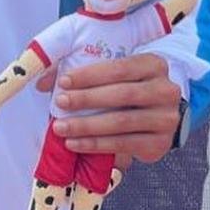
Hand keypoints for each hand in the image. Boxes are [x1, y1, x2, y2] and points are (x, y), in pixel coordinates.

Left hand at [51, 53, 179, 164]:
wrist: (157, 114)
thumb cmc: (124, 87)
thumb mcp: (109, 73)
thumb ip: (78, 71)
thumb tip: (42, 84)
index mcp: (154, 65)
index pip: (120, 68)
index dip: (90, 75)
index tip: (63, 81)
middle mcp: (166, 91)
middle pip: (122, 95)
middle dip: (87, 99)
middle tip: (60, 103)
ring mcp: (167, 119)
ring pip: (122, 122)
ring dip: (86, 126)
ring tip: (60, 127)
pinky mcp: (160, 143)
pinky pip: (124, 144)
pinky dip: (96, 145)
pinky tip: (74, 143)